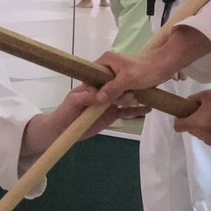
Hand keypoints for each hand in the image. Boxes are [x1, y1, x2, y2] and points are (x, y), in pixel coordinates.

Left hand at [21, 84, 147, 159]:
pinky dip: (135, 112)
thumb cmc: (64, 112)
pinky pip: (125, 113)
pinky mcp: (111, 115)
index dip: (118, 80)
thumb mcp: (74, 102)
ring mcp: (108, 104)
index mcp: (94, 85)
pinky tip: (146, 110)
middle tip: (139, 94)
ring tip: (149, 100)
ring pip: (125, 100)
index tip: (127, 83)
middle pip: (120, 88)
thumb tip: (100, 94)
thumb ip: (86, 97)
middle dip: (130, 90)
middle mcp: (104, 92)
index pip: (108, 80)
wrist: (61, 130)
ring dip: (136, 100)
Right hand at [94, 51, 175, 105]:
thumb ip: (112, 88)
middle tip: (126, 95)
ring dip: (122, 98)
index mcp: (106, 60)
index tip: (103, 98)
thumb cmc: (148, 69)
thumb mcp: (128, 80)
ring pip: (111, 92)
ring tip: (133, 95)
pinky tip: (135, 97)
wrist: (166, 66)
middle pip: (101, 86)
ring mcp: (117, 74)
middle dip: (113, 95)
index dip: (94, 89)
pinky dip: (126, 97)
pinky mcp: (124, 81)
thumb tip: (98, 98)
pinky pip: (119, 93)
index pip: (90, 76)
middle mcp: (109, 66)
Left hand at [173, 90, 210, 150]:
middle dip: (196, 121)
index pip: (177, 126)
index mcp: (194, 123)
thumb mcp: (209, 95)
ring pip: (203, 134)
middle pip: (192, 129)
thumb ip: (194, 98)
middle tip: (208, 112)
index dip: (180, 119)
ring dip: (207, 128)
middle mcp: (199, 135)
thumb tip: (189, 103)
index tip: (186, 114)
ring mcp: (209, 143)